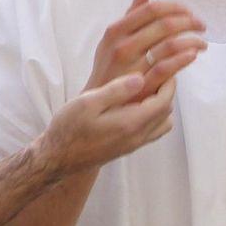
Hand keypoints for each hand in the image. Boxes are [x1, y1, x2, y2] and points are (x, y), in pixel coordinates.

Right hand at [44, 73, 176, 174]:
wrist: (57, 159)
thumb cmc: (68, 129)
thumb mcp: (87, 103)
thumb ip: (116, 90)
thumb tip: (141, 78)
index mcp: (130, 124)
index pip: (163, 102)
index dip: (169, 83)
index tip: (165, 67)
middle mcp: (136, 137)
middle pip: (166, 112)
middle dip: (167, 91)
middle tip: (160, 73)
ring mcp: (133, 145)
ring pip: (163, 124)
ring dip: (162, 105)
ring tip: (150, 88)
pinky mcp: (128, 148)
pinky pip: (153, 132)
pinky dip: (155, 117)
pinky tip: (139, 105)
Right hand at [86, 0, 205, 98]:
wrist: (96, 104)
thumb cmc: (109, 69)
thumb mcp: (112, 39)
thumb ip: (130, 14)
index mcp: (116, 31)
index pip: (151, 9)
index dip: (174, 7)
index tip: (188, 11)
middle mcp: (123, 46)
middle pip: (164, 24)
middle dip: (189, 22)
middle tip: (201, 25)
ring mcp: (132, 66)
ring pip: (170, 44)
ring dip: (192, 40)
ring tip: (203, 43)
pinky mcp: (142, 86)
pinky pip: (167, 67)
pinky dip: (184, 58)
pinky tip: (194, 55)